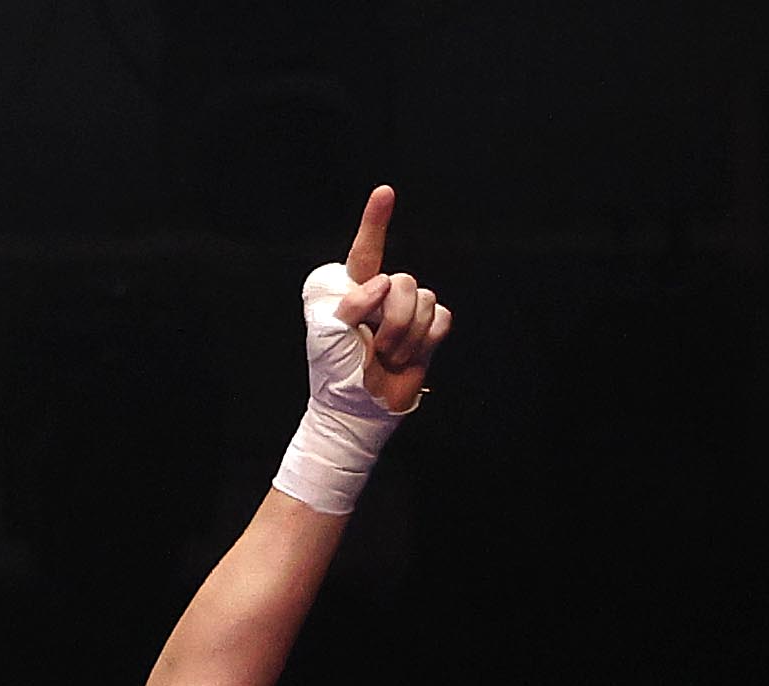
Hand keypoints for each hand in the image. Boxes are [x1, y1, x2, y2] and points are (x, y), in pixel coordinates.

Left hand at [312, 185, 447, 416]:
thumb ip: (348, 303)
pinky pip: (442, 318)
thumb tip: (382, 282)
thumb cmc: (335, 372)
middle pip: (405, 281)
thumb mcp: (326, 336)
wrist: (360, 409)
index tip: (384, 193)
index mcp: (353, 290)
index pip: (366, 252)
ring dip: (406, 335)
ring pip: (425, 299)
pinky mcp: (430, 328)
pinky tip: (408, 356)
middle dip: (393, 319)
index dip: (375, 221)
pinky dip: (425, 341)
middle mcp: (383, 294)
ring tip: (387, 357)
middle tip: (374, 348)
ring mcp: (409, 310)